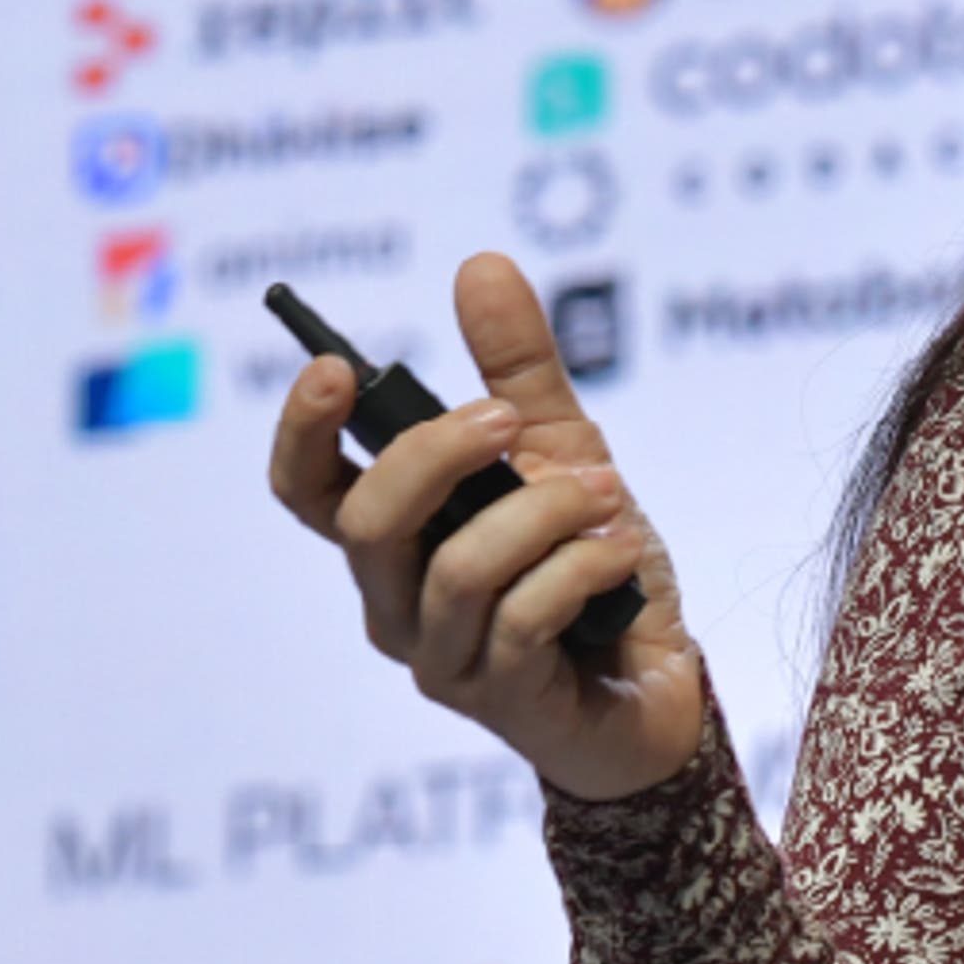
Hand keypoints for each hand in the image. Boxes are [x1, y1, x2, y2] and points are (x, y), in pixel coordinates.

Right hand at [269, 252, 705, 803]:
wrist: (662, 686)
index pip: (305, 491)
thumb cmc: (595, 571)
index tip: (335, 366)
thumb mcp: (567, 450)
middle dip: (440, 455)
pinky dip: (581, 570)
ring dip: (543, 514)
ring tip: (608, 494)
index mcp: (396, 541)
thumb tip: (479, 263)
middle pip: (366, 523)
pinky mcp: (502, 700)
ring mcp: (442, 660)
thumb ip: (520, 369)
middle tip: (513, 423)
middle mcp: (396, 604)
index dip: (300, 432)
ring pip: (455, 569)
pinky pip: (524, 620)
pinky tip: (624, 556)